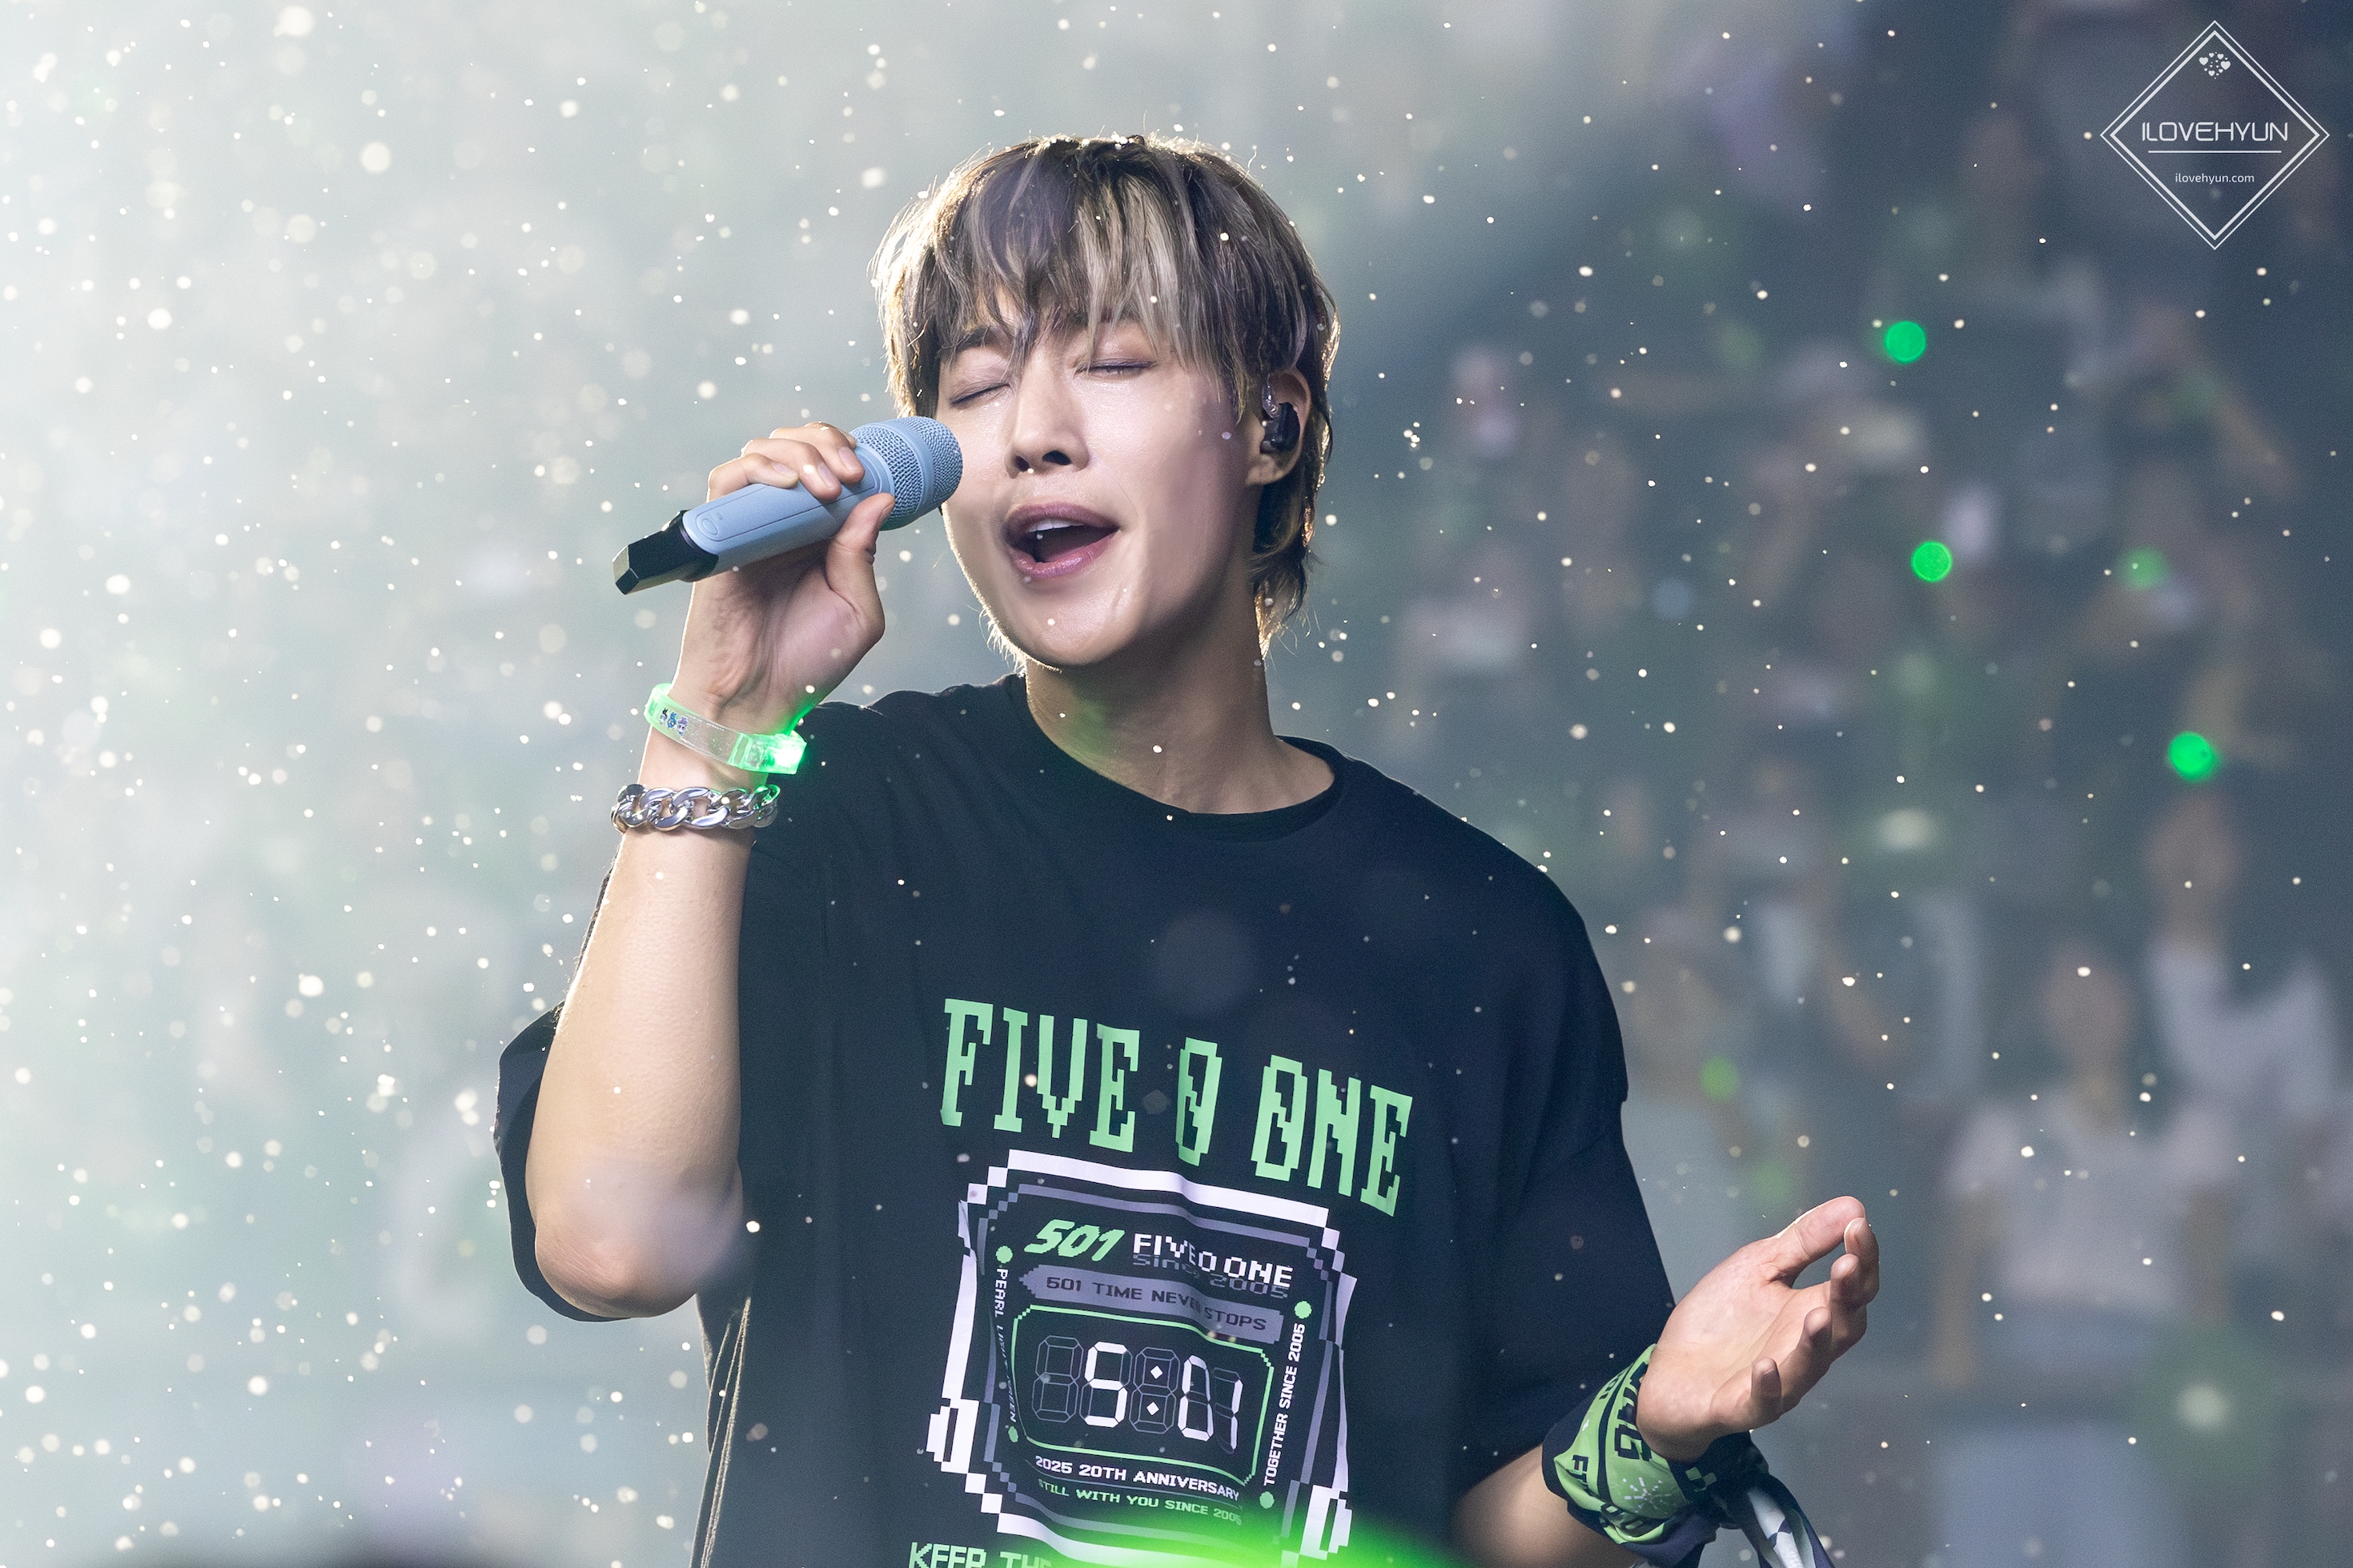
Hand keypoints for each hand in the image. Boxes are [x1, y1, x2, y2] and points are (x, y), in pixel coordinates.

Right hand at [668, 421, 894, 735]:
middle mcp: (783, 523)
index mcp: (820, 536)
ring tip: (826, 485)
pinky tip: (788, 485)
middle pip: (795, 446)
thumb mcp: (858, 612)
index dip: (849, 453)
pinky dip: (758, 469)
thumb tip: (877, 499)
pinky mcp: (718, 536)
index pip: (829, 467)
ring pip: (761, 453)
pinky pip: (727, 481)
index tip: (870, 469)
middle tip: (850, 473)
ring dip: (798, 453)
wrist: (756, 699)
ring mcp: (749, 526)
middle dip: (827, 443)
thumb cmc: (806, 664)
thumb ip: (864, 556)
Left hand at [1635, 1197, 1877, 1459]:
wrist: (1672, 1374)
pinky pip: (1764, 1401)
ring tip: (1819, 1313)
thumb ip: (1801, 1243)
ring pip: (1809, 1366)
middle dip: (1849, 1296)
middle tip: (1849, 1264)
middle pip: (1843, 1327)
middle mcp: (1805, 1350)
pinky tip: (1765, 1365)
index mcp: (1811, 1312)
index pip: (1852, 1289)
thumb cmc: (1722, 1321)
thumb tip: (1853, 1206)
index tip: (1859, 1226)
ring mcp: (1779, 1381)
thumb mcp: (1758, 1268)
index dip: (1862, 1260)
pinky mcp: (1744, 1405)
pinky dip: (1768, 1385)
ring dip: (1816, 1342)